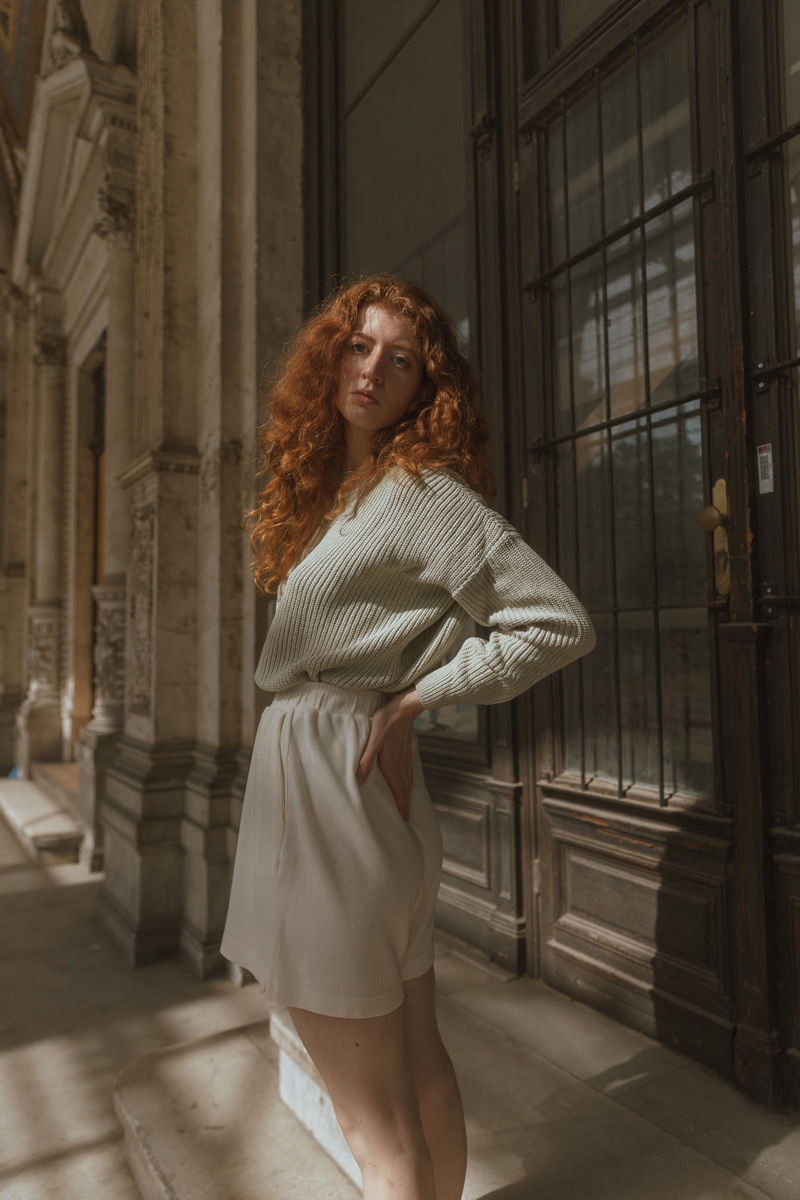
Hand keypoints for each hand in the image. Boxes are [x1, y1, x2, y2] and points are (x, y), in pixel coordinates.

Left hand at [356, 687, 423, 820]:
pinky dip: (408, 784)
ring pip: (409, 782)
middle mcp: (401, 765)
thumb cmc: (386, 723)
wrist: (404, 709)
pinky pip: (409, 774)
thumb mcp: (373, 740)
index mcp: (393, 766)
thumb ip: (366, 760)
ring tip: (406, 806)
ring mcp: (405, 759)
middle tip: (406, 819)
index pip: (399, 792)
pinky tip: (406, 783)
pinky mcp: (406, 753)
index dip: (401, 807)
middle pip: (406, 790)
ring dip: (407, 796)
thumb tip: (359, 779)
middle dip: (406, 805)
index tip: (404, 821)